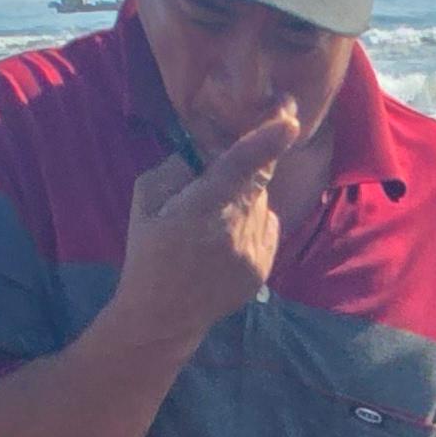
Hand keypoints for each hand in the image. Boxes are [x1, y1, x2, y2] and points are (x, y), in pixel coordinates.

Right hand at [107, 99, 301, 358]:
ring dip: (244, 199)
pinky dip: (251, 222)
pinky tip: (225, 241)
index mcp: (199, 210)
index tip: (289, 121)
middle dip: (250, 165)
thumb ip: (177, 167)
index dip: (266, 141)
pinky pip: (268, 226)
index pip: (239, 168)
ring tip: (212, 225)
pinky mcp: (262, 269)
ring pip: (262, 202)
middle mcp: (231, 231)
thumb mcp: (146, 199)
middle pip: (257, 180)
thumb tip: (209, 150)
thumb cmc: (149, 250)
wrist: (164, 315)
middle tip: (218, 180)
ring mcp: (251, 253)